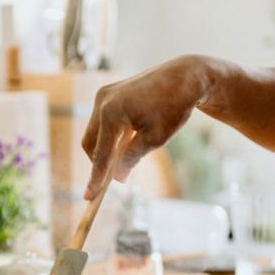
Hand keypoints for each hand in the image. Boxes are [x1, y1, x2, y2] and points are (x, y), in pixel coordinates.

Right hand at [81, 55, 215, 198]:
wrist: (184, 77)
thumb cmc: (174, 107)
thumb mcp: (155, 139)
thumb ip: (131, 158)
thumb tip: (117, 178)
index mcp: (112, 113)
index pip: (101, 154)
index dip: (96, 178)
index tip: (90, 197)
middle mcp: (102, 102)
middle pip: (90, 143)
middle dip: (98, 162)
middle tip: (109, 181)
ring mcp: (104, 95)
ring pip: (94, 132)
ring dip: (104, 148)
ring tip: (124, 158)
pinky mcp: (108, 92)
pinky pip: (102, 120)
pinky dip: (110, 135)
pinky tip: (126, 141)